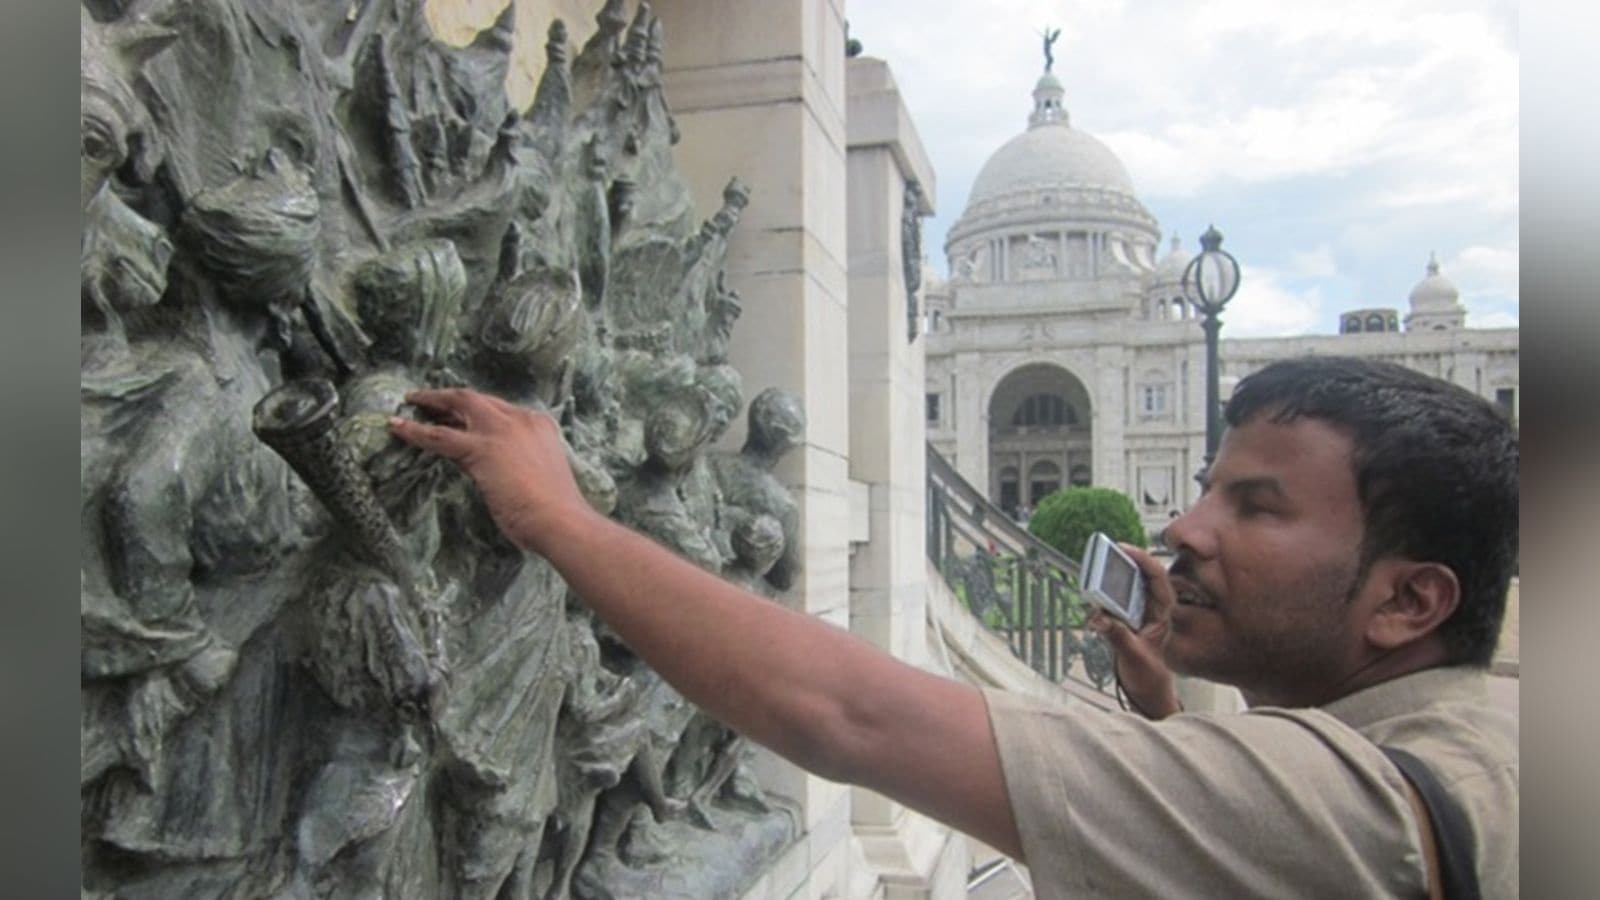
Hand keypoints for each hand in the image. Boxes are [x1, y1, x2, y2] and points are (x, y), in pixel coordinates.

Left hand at [387, 388, 590, 555]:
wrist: (560, 519)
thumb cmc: (554, 509)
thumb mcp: (535, 473)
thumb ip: (512, 461)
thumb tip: (478, 463)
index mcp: (539, 424)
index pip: (500, 410)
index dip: (477, 411)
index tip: (460, 414)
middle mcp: (521, 420)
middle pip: (478, 399)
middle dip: (451, 397)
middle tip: (428, 399)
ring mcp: (501, 431)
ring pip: (458, 405)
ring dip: (431, 401)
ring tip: (410, 402)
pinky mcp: (480, 448)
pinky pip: (439, 435)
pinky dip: (415, 430)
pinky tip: (397, 427)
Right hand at [1087, 543, 1180, 718]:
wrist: (1147, 690)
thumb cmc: (1150, 675)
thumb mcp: (1134, 656)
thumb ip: (1117, 636)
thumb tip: (1099, 618)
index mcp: (1163, 612)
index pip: (1157, 577)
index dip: (1142, 559)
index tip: (1124, 549)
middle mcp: (1152, 607)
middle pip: (1141, 574)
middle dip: (1124, 560)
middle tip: (1105, 551)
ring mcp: (1137, 611)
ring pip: (1126, 584)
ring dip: (1111, 575)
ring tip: (1095, 567)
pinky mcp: (1122, 618)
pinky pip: (1112, 599)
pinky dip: (1101, 594)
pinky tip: (1091, 592)